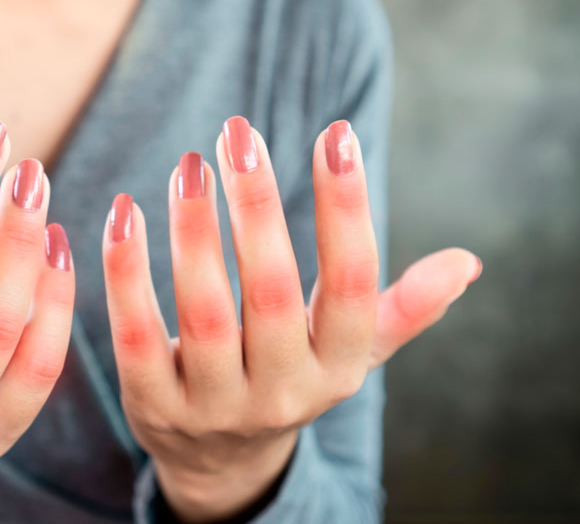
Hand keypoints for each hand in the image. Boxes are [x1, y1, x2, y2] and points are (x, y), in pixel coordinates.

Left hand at [102, 117, 480, 521]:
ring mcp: (214, 404)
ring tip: (189, 166)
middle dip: (258, 206)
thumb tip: (465, 264)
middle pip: (272, 292)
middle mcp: (282, 392)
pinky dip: (127, 272)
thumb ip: (399, 309)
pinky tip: (125, 213)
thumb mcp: (347, 353)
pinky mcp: (154, 404)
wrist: (219, 458)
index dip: (347, 209)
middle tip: (238, 132)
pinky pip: (136, 335)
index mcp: (336, 368)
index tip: (336, 135)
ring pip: (203, 312)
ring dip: (193, 231)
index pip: (352, 285)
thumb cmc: (288, 375)